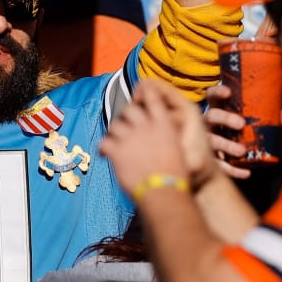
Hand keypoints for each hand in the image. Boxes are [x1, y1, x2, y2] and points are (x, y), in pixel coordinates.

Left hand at [99, 79, 189, 196]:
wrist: (165, 191)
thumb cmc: (177, 176)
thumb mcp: (178, 149)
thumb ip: (167, 137)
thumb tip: (158, 138)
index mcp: (164, 124)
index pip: (153, 98)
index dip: (146, 91)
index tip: (141, 89)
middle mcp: (145, 126)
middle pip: (129, 110)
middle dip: (126, 115)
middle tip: (125, 125)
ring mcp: (129, 137)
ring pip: (115, 125)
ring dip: (114, 133)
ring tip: (114, 142)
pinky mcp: (116, 150)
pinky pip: (104, 143)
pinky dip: (103, 148)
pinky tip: (104, 155)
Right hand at [204, 84, 281, 180]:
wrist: (219, 152)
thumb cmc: (236, 130)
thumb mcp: (250, 120)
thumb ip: (267, 118)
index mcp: (217, 108)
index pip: (212, 95)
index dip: (218, 92)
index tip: (229, 92)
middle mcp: (208, 123)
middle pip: (210, 116)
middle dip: (224, 118)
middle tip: (241, 124)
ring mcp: (205, 140)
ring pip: (210, 140)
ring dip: (225, 145)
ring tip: (241, 151)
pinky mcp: (208, 158)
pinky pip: (217, 164)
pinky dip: (231, 169)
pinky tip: (245, 173)